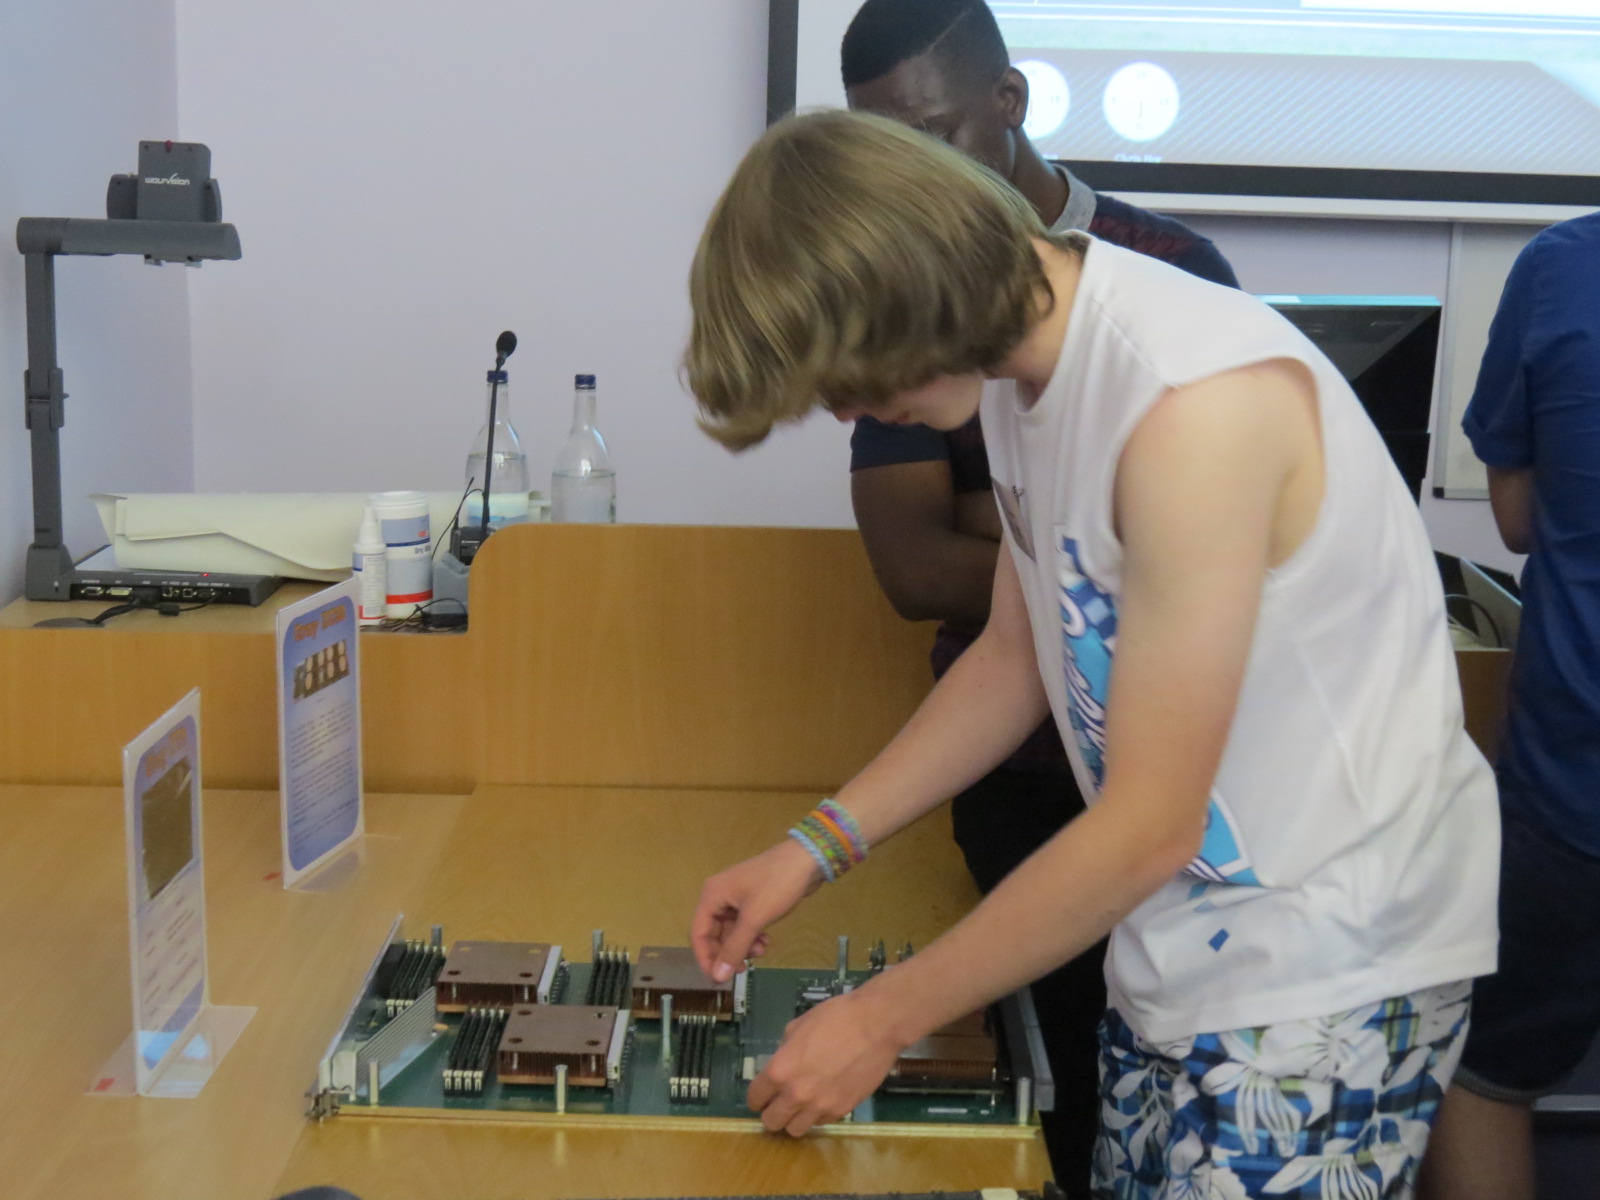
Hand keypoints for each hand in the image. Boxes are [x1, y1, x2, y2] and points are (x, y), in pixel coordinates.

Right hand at [690, 839, 821, 980]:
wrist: (807, 859)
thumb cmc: (776, 886)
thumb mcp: (754, 919)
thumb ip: (735, 948)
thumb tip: (717, 976)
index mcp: (712, 896)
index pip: (698, 934)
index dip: (706, 959)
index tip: (718, 980)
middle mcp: (719, 896)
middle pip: (714, 934)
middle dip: (728, 953)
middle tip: (744, 969)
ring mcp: (736, 897)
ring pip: (730, 931)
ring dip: (743, 945)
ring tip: (761, 951)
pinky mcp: (751, 899)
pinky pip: (744, 924)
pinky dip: (752, 936)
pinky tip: (766, 941)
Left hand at [747, 986, 907, 1135]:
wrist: (876, 1025)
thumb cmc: (835, 1017)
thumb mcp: (798, 1026)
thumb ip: (784, 1050)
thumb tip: (782, 1062)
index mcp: (780, 1070)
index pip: (755, 1097)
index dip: (756, 1097)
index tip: (761, 1095)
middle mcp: (796, 1094)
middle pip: (772, 1122)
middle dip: (771, 1113)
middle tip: (779, 1103)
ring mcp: (820, 1106)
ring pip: (795, 1130)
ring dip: (794, 1119)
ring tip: (801, 1106)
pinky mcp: (842, 1111)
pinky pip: (821, 1122)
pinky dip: (818, 1115)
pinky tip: (824, 1099)